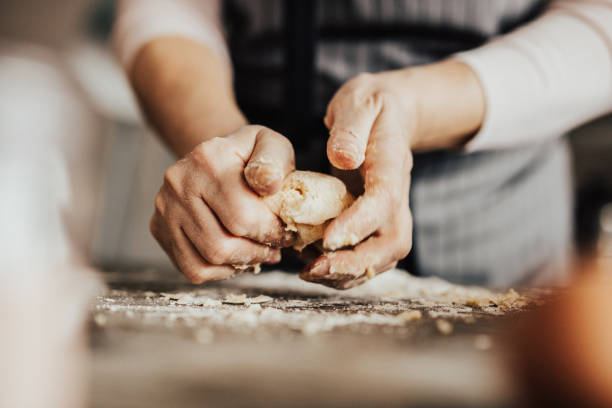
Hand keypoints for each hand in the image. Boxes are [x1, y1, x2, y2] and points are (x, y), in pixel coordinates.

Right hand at [150, 125, 294, 283]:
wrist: (215, 158)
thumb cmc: (249, 157)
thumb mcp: (270, 146)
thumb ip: (274, 162)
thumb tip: (270, 184)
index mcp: (207, 159)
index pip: (242, 216)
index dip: (272, 233)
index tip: (287, 234)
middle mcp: (179, 182)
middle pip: (222, 244)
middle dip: (258, 252)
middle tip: (275, 248)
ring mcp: (165, 207)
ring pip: (207, 260)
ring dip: (241, 263)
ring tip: (259, 252)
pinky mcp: (159, 228)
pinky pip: (192, 268)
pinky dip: (220, 271)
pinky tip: (237, 257)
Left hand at [301, 72, 415, 288]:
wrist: (390, 113)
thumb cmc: (370, 106)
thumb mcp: (359, 102)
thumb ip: (351, 128)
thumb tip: (344, 158)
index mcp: (392, 165)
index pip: (383, 201)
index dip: (358, 224)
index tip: (327, 239)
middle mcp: (397, 196)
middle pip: (391, 243)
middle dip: (355, 263)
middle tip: (313, 269)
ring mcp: (390, 212)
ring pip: (382, 257)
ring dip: (348, 273)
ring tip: (308, 271)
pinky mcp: (378, 222)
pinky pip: (369, 255)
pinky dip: (344, 269)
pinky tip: (313, 264)